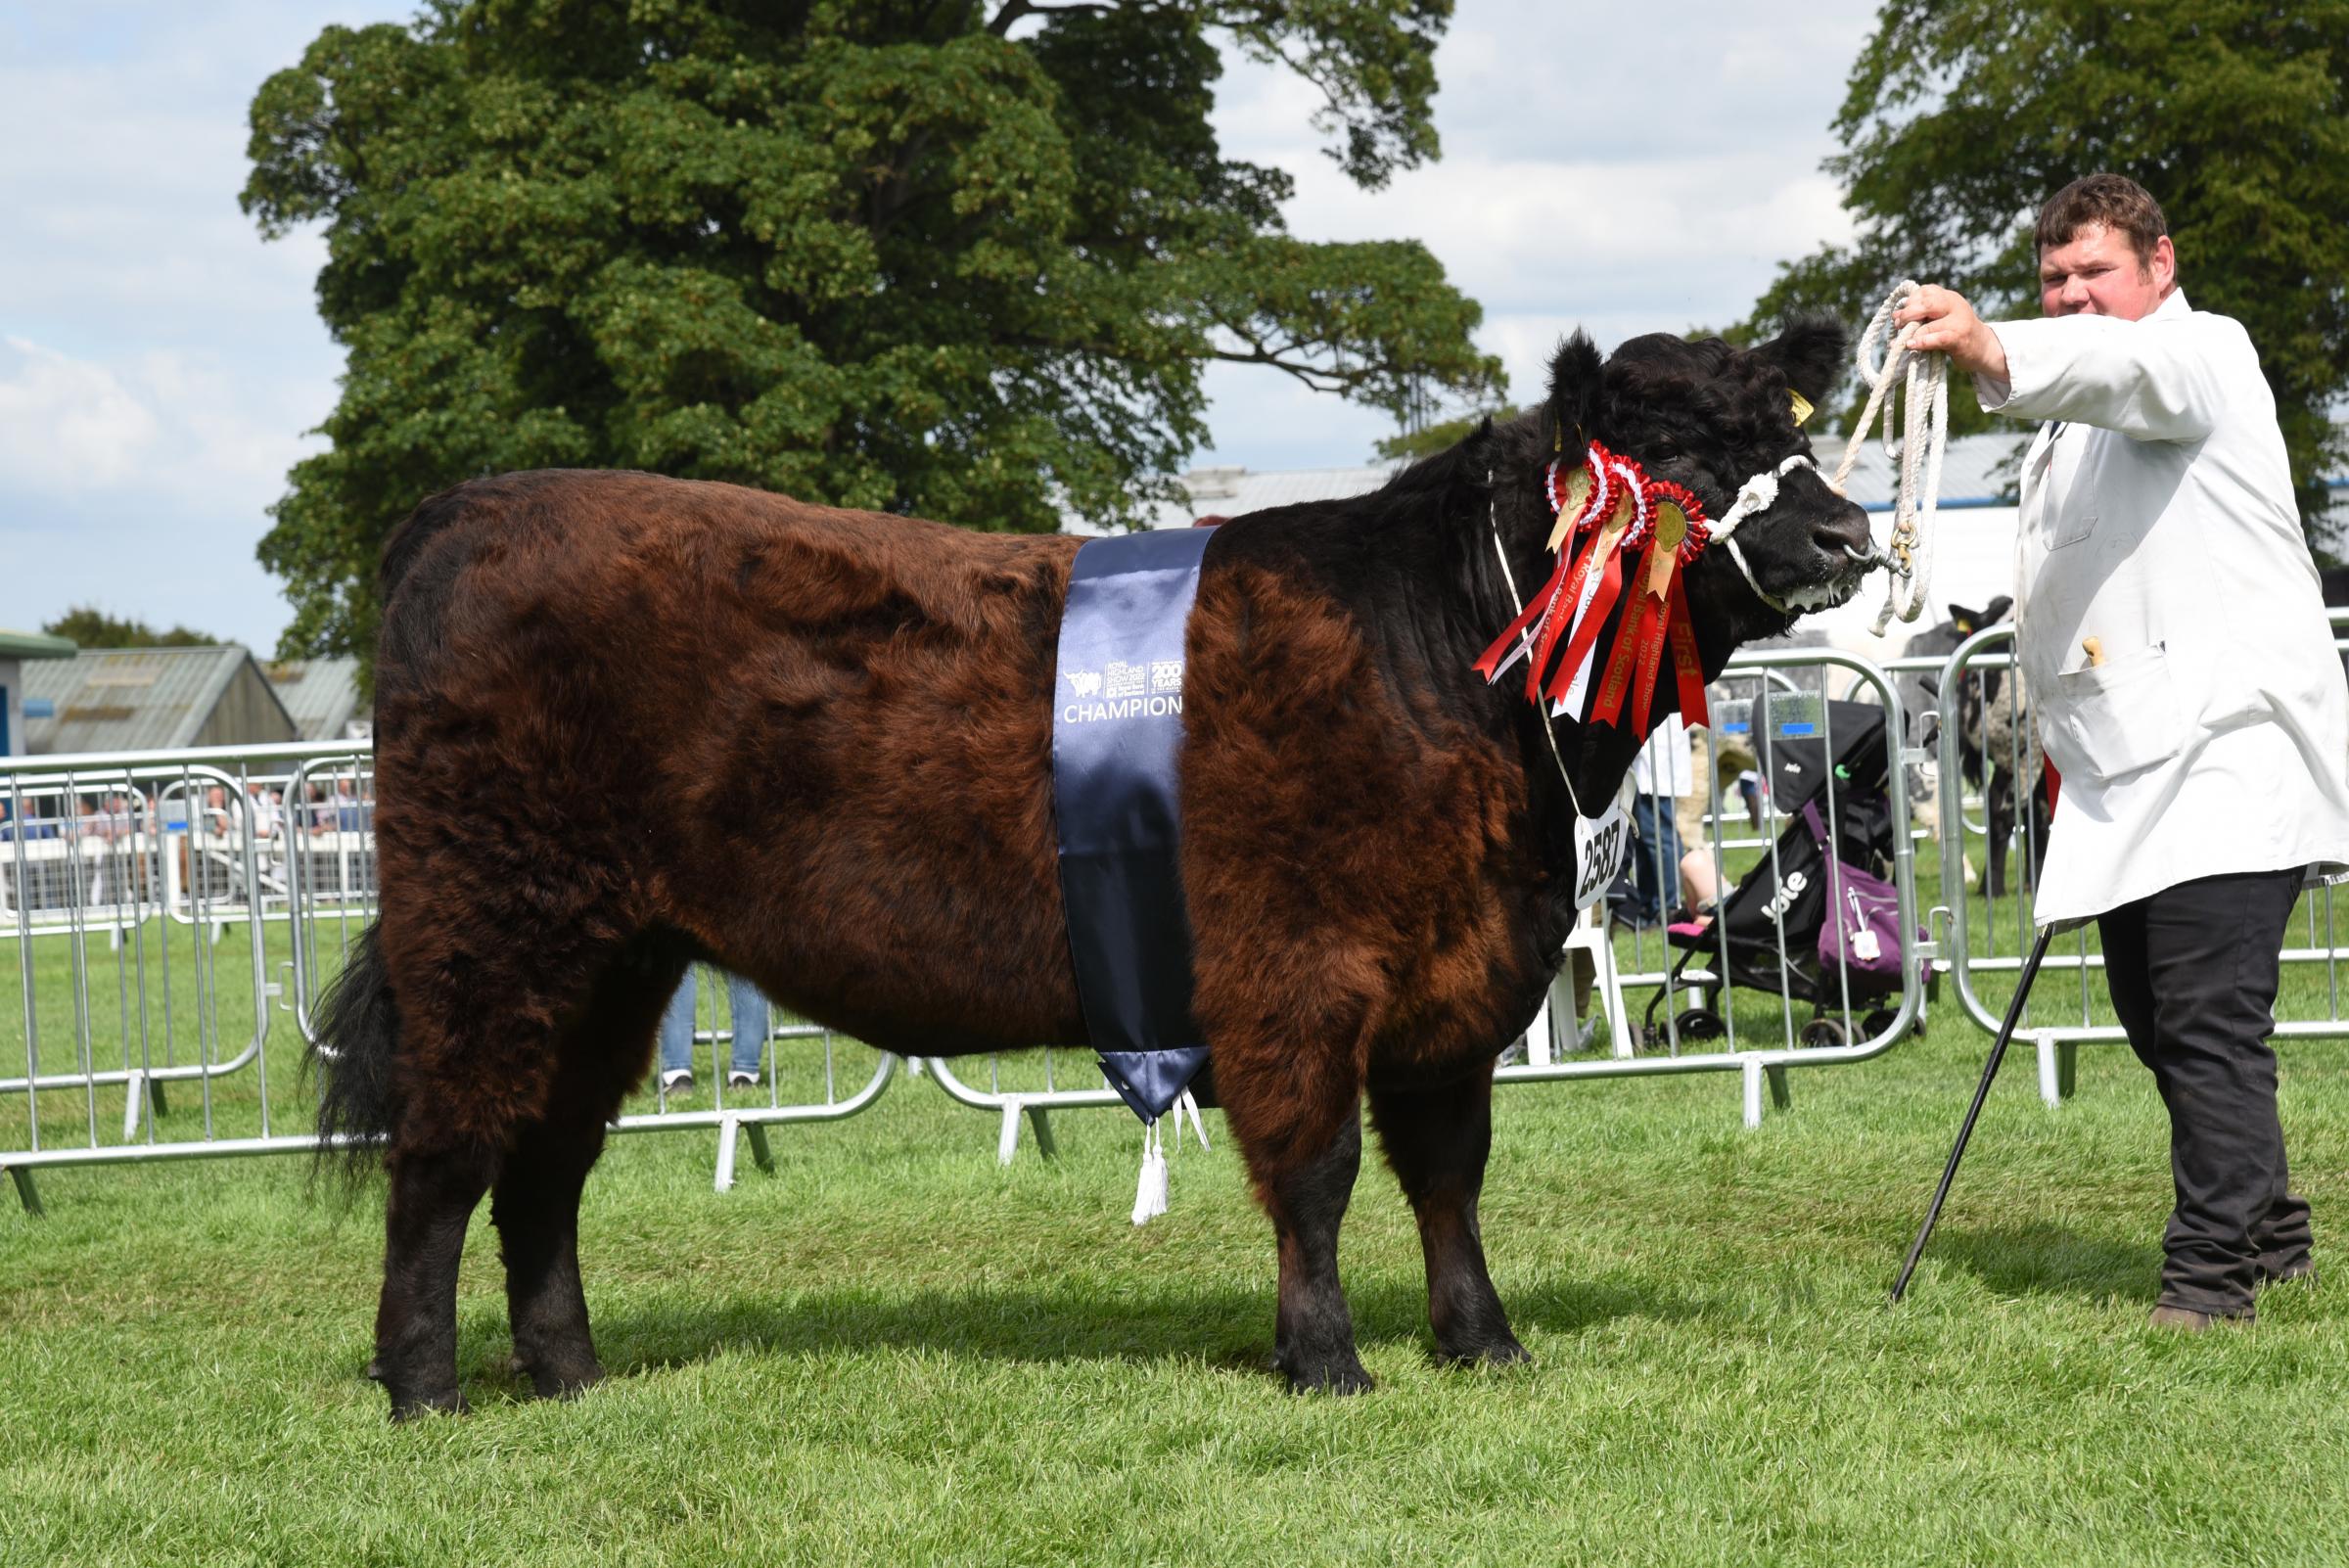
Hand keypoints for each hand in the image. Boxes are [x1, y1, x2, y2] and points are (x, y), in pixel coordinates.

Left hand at [1893, 285, 2007, 380]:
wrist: (1983, 347)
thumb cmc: (1956, 333)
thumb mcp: (1941, 318)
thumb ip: (1922, 315)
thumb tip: (1895, 315)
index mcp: (1949, 297)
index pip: (1926, 291)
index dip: (1910, 301)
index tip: (1900, 314)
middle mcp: (1955, 305)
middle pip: (1927, 303)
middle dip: (1908, 314)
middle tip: (1898, 325)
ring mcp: (1959, 321)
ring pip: (1929, 324)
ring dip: (1912, 333)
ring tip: (1902, 340)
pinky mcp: (1960, 338)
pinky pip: (1938, 338)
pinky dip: (1922, 342)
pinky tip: (1911, 345)